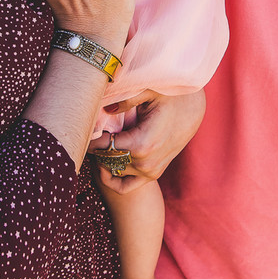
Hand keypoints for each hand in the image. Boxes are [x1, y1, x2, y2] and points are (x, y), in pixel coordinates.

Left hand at [89, 90, 204, 193]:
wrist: (193, 110)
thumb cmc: (171, 97)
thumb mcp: (148, 92)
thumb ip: (124, 100)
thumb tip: (104, 109)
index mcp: (141, 144)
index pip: (103, 147)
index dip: (90, 139)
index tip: (83, 129)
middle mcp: (145, 163)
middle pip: (106, 160)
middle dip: (95, 148)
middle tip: (89, 134)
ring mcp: (150, 172)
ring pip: (113, 171)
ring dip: (102, 159)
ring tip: (99, 143)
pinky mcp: (153, 174)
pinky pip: (125, 186)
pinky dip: (112, 180)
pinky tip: (104, 168)